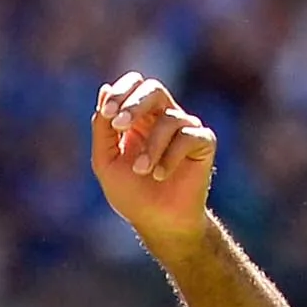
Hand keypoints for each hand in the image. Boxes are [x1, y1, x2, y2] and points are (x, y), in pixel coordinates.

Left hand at [89, 73, 219, 245]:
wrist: (159, 222)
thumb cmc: (132, 193)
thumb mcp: (106, 161)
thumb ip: (102, 129)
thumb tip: (105, 89)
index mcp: (140, 116)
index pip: (134, 84)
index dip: (121, 92)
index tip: (107, 114)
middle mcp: (164, 116)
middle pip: (154, 89)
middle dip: (134, 104)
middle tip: (119, 125)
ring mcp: (186, 127)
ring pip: (169, 118)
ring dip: (150, 146)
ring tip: (141, 171)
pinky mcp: (203, 142)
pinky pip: (188, 137)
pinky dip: (169, 156)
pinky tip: (160, 176)